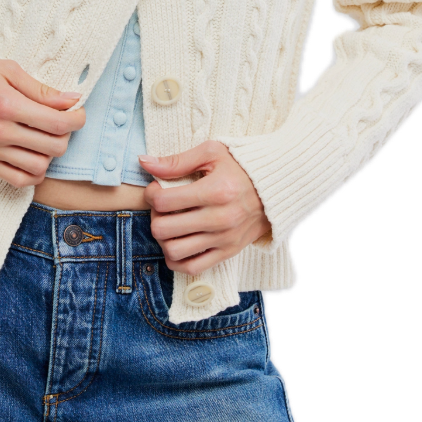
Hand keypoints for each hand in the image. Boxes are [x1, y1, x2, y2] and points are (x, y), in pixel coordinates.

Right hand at [0, 57, 85, 186]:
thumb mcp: (8, 71)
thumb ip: (41, 89)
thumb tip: (73, 100)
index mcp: (6, 104)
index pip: (57, 122)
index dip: (77, 119)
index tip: (78, 113)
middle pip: (53, 147)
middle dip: (66, 135)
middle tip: (61, 123)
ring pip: (39, 167)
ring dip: (50, 155)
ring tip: (45, 139)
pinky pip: (18, 180)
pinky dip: (33, 174)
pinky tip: (34, 157)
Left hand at [139, 140, 272, 276]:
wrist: (277, 188)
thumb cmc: (242, 167)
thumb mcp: (212, 153)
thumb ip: (177, 161)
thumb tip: (144, 162)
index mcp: (215, 191)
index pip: (163, 201)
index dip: (151, 194)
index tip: (157, 189)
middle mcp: (220, 218)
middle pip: (163, 229)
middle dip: (155, 216)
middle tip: (162, 207)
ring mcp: (224, 239)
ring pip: (174, 251)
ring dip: (164, 239)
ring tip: (170, 224)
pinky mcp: (228, 252)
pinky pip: (192, 268)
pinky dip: (177, 260)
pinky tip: (178, 243)